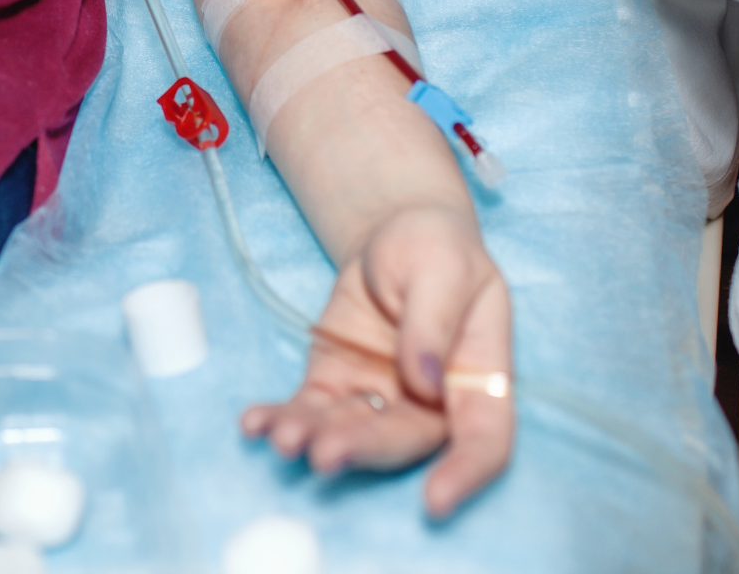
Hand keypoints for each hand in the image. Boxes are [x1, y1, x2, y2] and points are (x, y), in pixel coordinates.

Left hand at [241, 205, 513, 516]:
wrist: (394, 237)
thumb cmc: (435, 249)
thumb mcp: (443, 264)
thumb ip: (435, 318)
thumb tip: (424, 379)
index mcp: (478, 377)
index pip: (485, 438)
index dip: (466, 473)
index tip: (435, 501)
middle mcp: (431, 402)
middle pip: (404, 440)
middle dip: (364, 449)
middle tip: (325, 454)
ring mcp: (380, 397)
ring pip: (350, 430)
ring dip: (316, 438)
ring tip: (282, 436)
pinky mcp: (335, 384)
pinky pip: (309, 409)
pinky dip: (281, 418)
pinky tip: (254, 423)